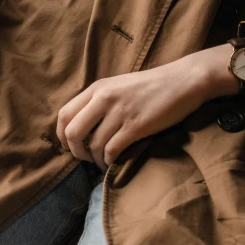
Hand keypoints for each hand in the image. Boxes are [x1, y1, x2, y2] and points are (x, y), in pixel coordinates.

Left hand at [56, 45, 238, 170]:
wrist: (183, 81)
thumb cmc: (151, 87)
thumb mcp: (118, 86)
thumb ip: (99, 101)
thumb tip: (81, 126)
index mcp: (97, 88)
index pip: (64, 114)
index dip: (62, 135)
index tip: (69, 146)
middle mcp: (104, 98)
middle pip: (72, 132)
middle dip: (75, 151)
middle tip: (85, 159)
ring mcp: (119, 112)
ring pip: (93, 145)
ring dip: (94, 160)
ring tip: (102, 163)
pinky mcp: (136, 126)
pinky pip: (111, 150)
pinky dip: (108, 161)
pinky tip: (113, 163)